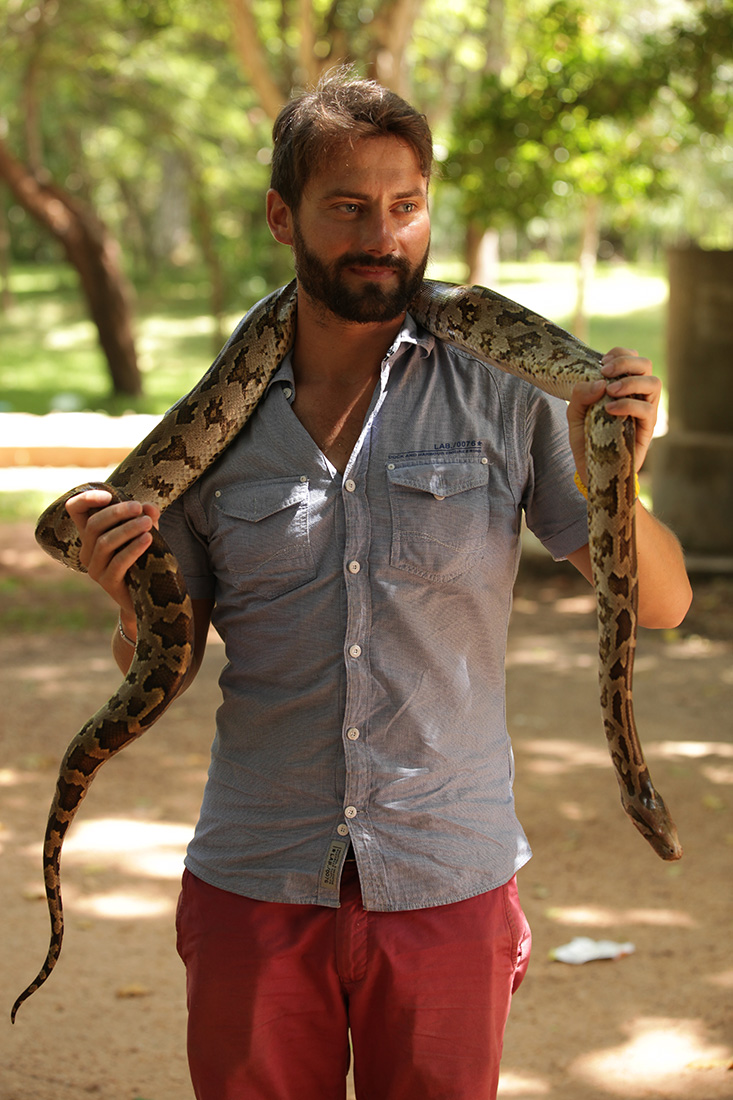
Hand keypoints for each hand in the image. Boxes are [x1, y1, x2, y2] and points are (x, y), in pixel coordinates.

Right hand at [65, 490, 159, 623]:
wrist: (148, 596)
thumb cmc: (144, 559)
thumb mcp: (146, 532)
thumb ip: (146, 518)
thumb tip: (149, 507)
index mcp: (91, 534)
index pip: (75, 509)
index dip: (86, 498)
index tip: (108, 495)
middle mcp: (88, 550)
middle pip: (93, 525)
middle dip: (117, 513)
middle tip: (139, 508)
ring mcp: (95, 568)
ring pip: (105, 543)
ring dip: (127, 529)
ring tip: (147, 523)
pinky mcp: (107, 583)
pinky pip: (118, 562)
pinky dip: (133, 548)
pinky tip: (147, 539)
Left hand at [567, 347, 661, 482]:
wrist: (591, 471)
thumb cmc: (585, 440)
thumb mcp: (574, 416)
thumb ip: (580, 396)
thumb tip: (599, 382)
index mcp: (622, 386)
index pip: (631, 358)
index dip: (620, 354)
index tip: (602, 362)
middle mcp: (637, 395)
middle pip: (646, 365)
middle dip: (626, 362)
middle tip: (606, 371)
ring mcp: (644, 411)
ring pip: (654, 382)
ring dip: (631, 381)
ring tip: (611, 390)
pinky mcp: (646, 428)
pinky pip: (646, 409)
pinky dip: (629, 404)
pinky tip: (610, 409)